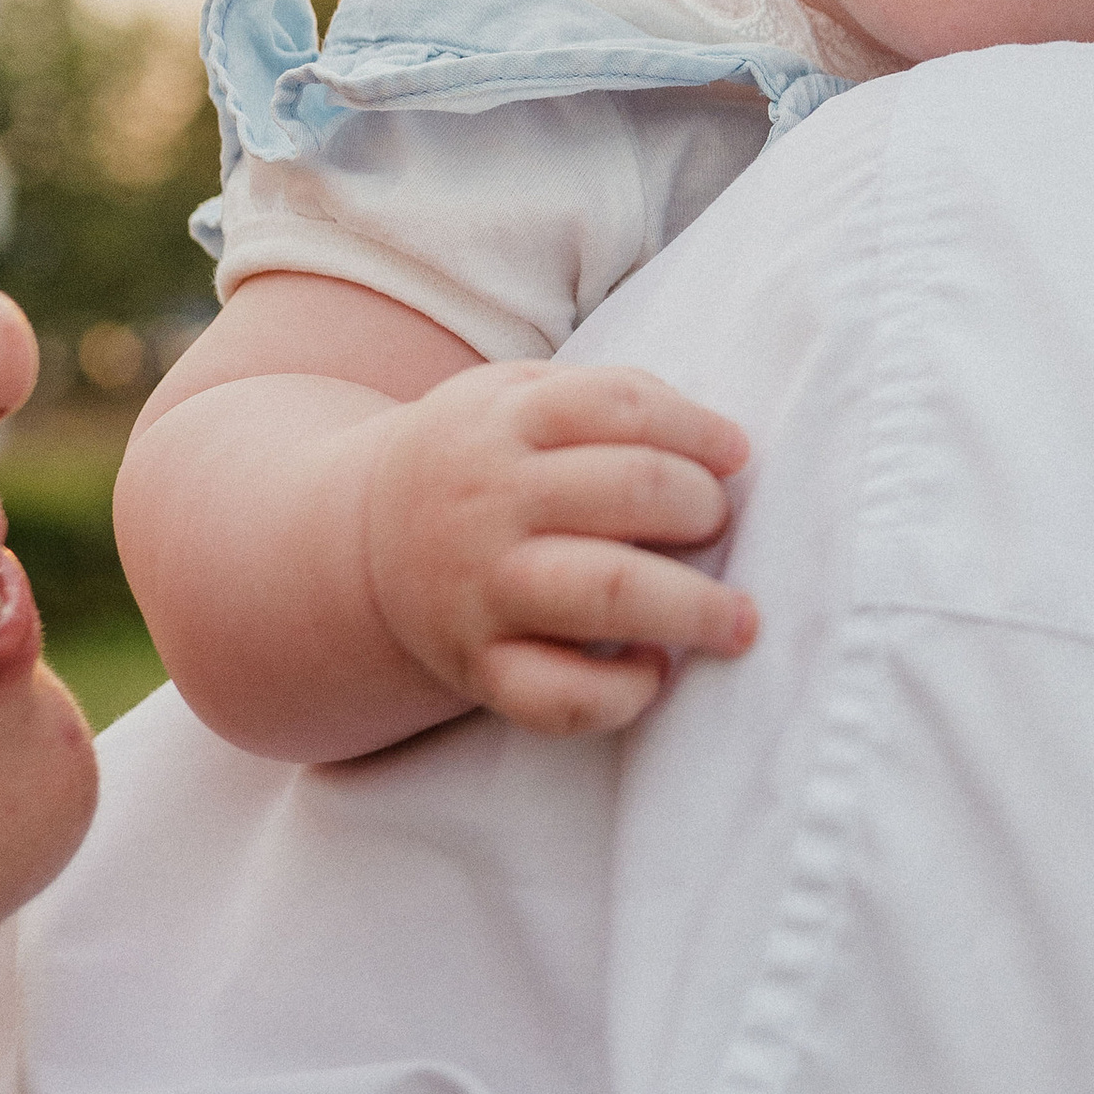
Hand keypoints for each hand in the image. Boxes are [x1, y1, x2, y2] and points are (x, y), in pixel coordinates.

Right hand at [360, 360, 756, 733]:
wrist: (356, 541)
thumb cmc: (482, 463)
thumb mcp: (518, 397)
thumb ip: (611, 399)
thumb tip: (723, 448)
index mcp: (506, 421)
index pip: (621, 408)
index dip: (698, 430)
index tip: (736, 455)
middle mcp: (491, 501)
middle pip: (630, 490)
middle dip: (703, 507)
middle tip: (720, 525)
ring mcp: (481, 588)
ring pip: (607, 592)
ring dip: (692, 607)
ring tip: (737, 620)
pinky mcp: (476, 667)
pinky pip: (558, 696)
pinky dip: (622, 692)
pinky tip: (653, 671)